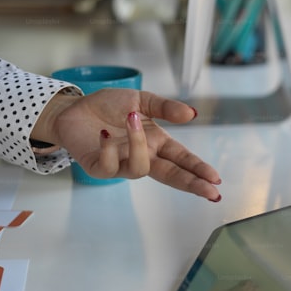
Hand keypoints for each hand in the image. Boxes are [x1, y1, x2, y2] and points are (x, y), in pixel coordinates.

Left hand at [36, 88, 221, 200]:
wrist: (74, 109)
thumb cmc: (107, 107)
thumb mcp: (141, 99)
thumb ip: (165, 107)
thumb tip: (192, 114)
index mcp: (156, 142)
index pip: (182, 159)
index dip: (198, 169)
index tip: (215, 179)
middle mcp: (143, 156)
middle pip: (171, 175)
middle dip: (191, 183)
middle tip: (210, 191)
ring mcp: (123, 165)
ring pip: (140, 168)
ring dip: (138, 143)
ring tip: (131, 117)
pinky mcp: (100, 168)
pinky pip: (110, 166)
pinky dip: (109, 149)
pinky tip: (104, 134)